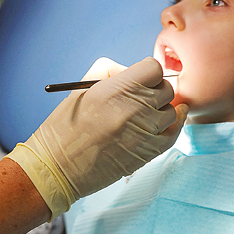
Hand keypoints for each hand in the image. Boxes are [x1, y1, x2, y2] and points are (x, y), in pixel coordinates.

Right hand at [6, 57, 187, 218]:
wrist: (59, 166)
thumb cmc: (67, 124)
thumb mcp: (83, 86)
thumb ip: (112, 71)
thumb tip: (134, 72)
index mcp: (117, 88)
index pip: (154, 68)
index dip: (147, 71)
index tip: (141, 77)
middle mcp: (136, 107)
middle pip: (166, 88)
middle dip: (155, 88)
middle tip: (141, 95)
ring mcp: (146, 131)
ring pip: (172, 110)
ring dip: (161, 109)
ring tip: (144, 113)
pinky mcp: (150, 152)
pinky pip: (174, 133)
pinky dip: (172, 126)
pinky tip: (165, 122)